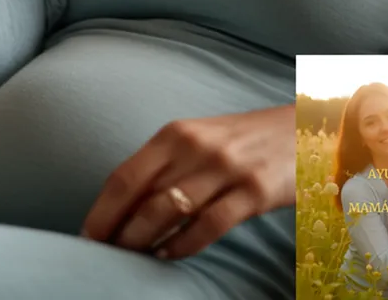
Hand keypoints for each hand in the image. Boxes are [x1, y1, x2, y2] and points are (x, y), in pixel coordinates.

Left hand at [80, 106, 293, 260]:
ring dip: (144, 240)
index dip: (102, 209)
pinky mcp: (254, 191)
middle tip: (102, 256)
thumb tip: (125, 202)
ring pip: (169, 211)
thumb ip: (166, 163)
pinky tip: (168, 256)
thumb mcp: (199, 139)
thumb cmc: (242, 139)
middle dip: (117, 231)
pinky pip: (209, 226)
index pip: (125, 174)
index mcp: (176, 132)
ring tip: (130, 258)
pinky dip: (183, 245)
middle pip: (141, 195)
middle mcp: (196, 146)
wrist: (303, 129)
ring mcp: (226, 168)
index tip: (85, 235)